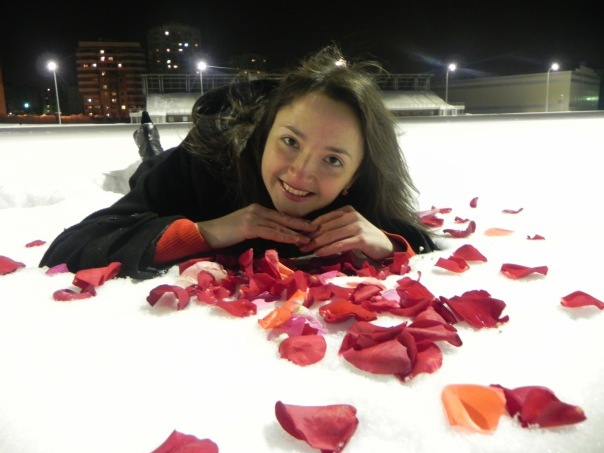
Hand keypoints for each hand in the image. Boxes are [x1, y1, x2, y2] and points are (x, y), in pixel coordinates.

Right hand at [196, 203, 316, 249]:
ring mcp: (253, 217)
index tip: (309, 226)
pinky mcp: (249, 226)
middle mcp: (257, 210)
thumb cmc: (224, 235)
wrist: (206, 233)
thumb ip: (259, 230)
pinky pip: (271, 232)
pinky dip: (285, 236)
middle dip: (302, 224)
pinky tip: (295, 240)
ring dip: (296, 232)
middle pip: (284, 218)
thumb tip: (274, 237)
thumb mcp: (245, 230)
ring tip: (310, 237)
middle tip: (317, 228)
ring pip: (280, 225)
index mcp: (257, 210)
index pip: (281, 216)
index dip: (296, 222)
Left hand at [300, 205, 395, 259]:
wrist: (385, 246)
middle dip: (311, 237)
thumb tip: (312, 234)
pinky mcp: (361, 238)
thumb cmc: (364, 238)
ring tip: (306, 250)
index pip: (324, 219)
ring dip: (317, 244)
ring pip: (331, 235)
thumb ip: (335, 228)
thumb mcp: (349, 228)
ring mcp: (357, 226)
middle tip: (300, 246)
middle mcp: (352, 215)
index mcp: (347, 210)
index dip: (310, 228)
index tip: (300, 237)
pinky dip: (328, 249)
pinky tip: (319, 253)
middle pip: (326, 227)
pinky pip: (340, 244)